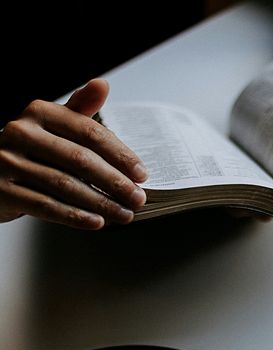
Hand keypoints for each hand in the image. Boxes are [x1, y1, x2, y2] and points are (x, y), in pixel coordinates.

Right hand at [0, 79, 147, 228]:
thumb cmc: (30, 149)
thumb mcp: (53, 124)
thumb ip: (79, 110)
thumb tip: (102, 85)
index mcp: (38, 112)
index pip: (89, 133)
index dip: (120, 155)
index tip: (141, 174)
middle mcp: (21, 133)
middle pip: (80, 160)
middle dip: (115, 183)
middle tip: (138, 198)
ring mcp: (8, 162)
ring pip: (66, 186)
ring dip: (101, 203)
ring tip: (124, 214)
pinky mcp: (3, 191)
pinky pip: (47, 206)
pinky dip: (76, 217)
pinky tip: (97, 222)